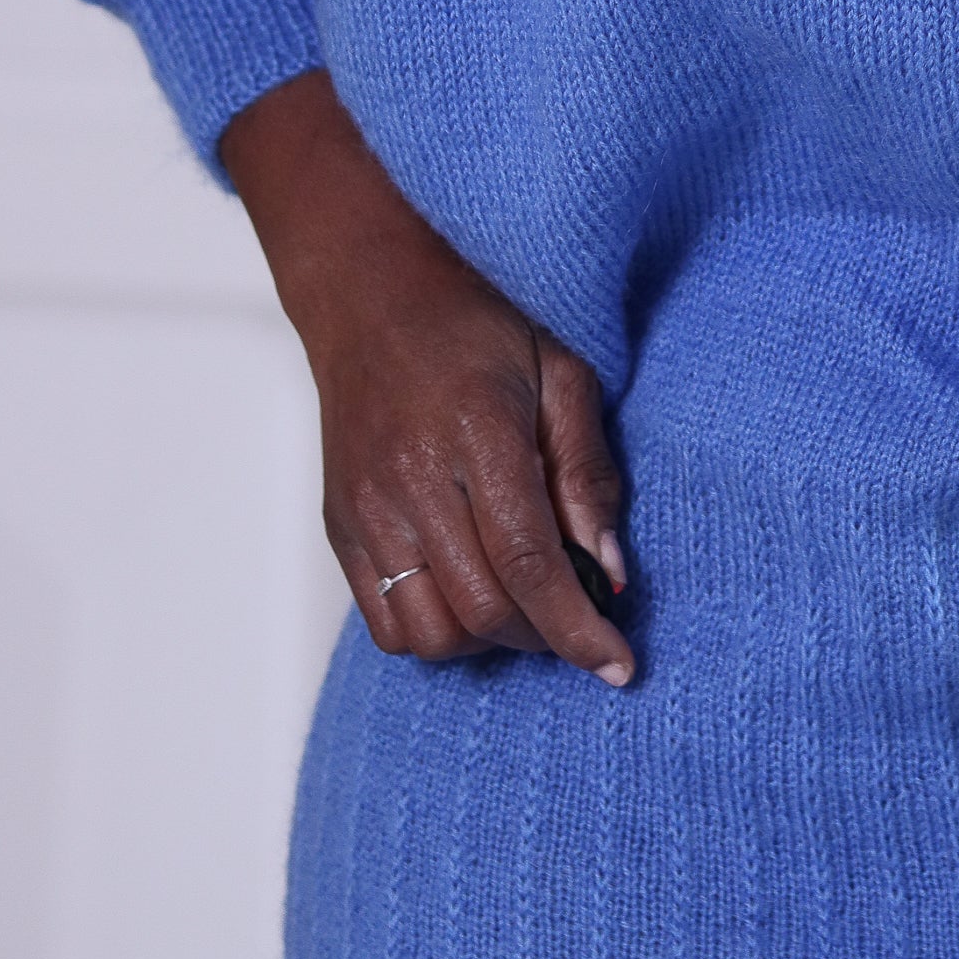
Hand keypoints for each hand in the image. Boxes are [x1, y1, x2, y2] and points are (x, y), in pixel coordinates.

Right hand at [220, 69, 634, 684]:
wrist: (374, 291)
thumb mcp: (563, 372)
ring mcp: (367, 506)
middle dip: (543, 636)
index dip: (578, 629)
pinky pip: (384, 622)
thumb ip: (588, 473)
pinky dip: (433, 634)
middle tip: (578, 617)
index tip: (619, 666)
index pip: (529, 563)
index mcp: (478, 433)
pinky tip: (470, 595)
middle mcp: (412, 477)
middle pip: (481, 609)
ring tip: (522, 605)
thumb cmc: (479, 322)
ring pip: (429, 633)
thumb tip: (612, 572)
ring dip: (487, 641)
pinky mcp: (340, 524)